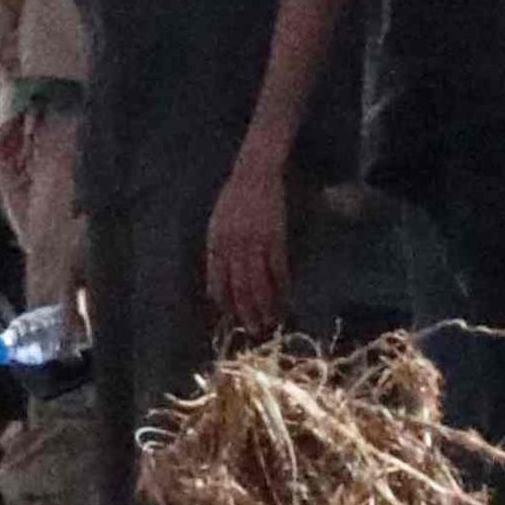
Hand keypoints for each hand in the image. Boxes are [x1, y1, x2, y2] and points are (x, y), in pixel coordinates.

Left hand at [206, 156, 297, 339]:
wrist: (254, 175)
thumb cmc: (234, 199)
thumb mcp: (217, 223)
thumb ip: (218, 249)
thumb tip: (220, 277)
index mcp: (216, 244)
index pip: (218, 282)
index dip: (225, 302)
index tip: (232, 317)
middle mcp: (233, 247)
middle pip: (239, 288)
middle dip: (247, 312)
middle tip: (254, 329)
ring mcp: (254, 244)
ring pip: (259, 283)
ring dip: (266, 305)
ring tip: (271, 320)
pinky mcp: (274, 238)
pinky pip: (278, 269)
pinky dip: (284, 286)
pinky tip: (288, 298)